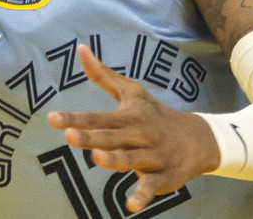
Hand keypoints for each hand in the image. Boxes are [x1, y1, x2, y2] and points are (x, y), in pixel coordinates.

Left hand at [47, 45, 218, 212]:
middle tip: (70, 135)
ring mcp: (151, 157)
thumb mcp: (132, 92)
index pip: (98, 117)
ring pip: (130, 159)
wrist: (199, 139)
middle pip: (111, 138)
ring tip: (96, 157)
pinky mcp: (162, 177)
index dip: (75, 117)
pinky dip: (142, 196)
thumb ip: (103, 75)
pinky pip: (150, 187)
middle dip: (91, 137)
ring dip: (114, 160)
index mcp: (129, 116)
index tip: (53, 118)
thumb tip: (80, 49)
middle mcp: (139, 135)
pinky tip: (130, 205)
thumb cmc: (155, 114)